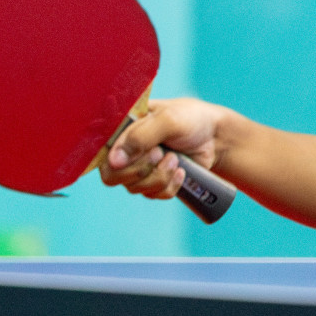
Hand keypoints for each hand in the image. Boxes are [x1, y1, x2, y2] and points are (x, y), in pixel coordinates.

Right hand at [99, 97, 236, 199]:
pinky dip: (169, 185)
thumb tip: (113, 161)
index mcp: (123, 129)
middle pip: (112, 176)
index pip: (100, 153)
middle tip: (161, 153)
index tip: (144, 152)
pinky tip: (181, 171)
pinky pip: (153, 195)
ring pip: (134, 188)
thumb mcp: (168, 120)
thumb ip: (140, 136)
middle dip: (141, 168)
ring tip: (175, 158)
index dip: (116, 160)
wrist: (215, 137)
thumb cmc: (191, 119)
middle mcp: (126, 150)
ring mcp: (139, 168)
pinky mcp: (154, 182)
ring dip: (159, 176)